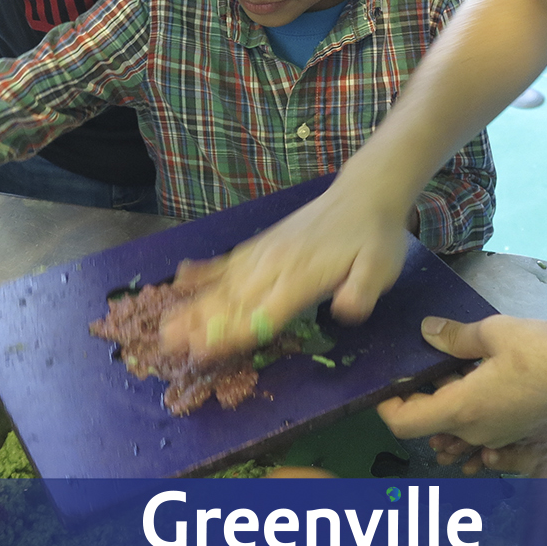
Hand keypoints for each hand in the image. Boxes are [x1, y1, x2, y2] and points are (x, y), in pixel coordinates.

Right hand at [158, 183, 412, 360]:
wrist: (364, 193)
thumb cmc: (374, 238)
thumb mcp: (381, 267)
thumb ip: (361, 291)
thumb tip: (343, 311)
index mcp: (302, 278)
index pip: (262, 313)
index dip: (233, 334)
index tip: (203, 351)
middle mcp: (276, 265)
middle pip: (233, 301)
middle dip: (200, 324)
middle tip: (167, 344)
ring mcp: (265, 252)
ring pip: (224, 284)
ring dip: (194, 305)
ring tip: (165, 322)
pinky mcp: (263, 243)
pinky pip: (228, 260)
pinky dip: (204, 271)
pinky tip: (182, 278)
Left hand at [376, 316, 546, 469]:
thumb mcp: (500, 333)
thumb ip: (458, 337)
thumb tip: (427, 332)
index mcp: (463, 409)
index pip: (404, 423)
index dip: (386, 406)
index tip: (385, 384)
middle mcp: (475, 432)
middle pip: (428, 421)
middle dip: (421, 392)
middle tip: (426, 357)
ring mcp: (496, 438)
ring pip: (454, 424)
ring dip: (446, 400)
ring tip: (457, 364)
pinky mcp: (514, 436)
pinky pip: (479, 430)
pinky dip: (470, 409)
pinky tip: (480, 379)